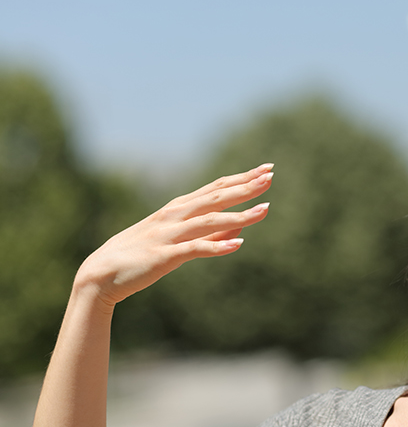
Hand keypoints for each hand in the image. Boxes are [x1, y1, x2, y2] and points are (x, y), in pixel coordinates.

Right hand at [75, 163, 273, 305]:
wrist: (101, 275)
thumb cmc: (142, 255)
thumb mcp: (179, 239)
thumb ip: (211, 231)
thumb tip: (242, 224)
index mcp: (179, 208)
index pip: (216, 187)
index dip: (242, 178)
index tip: (266, 169)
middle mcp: (175, 215)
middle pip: (216, 197)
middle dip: (245, 187)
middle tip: (270, 177)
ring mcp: (169, 234)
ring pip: (210, 220)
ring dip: (240, 214)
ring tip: (265, 210)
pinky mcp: (164, 256)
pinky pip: (194, 249)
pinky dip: (216, 246)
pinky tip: (237, 245)